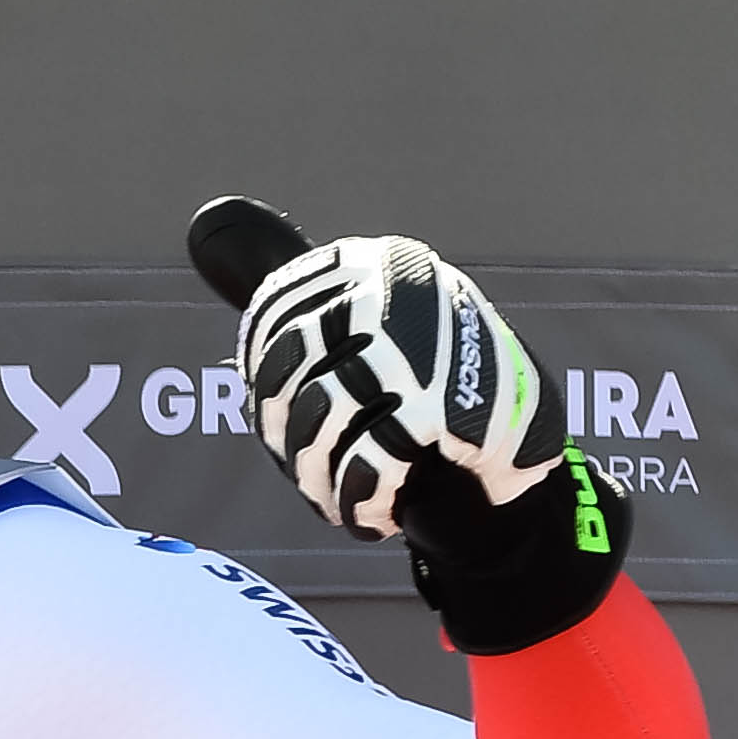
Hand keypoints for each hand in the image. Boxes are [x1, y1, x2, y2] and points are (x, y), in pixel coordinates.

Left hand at [201, 202, 623, 650]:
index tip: (273, 409)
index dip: (264, 373)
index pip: (278, 312)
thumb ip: (308, 290)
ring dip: (317, 473)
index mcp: (376, 263)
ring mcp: (412, 351)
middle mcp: (391, 295)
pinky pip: (364, 463)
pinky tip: (367, 515)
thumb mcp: (379, 312)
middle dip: (284, 430)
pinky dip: (356, 500)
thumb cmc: (442, 379)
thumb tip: (210, 223)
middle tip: (301, 460)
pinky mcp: (435, 411)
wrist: (527, 440)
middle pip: (290, 370)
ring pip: (320, 418)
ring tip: (332, 492)